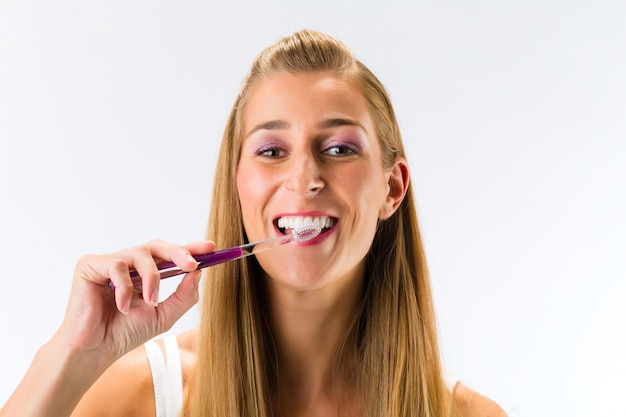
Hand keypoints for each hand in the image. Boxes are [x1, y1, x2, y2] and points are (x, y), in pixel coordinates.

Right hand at [56, 239, 214, 364]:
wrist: (95, 350)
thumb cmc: (124, 333)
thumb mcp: (164, 315)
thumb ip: (183, 295)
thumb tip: (198, 272)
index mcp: (144, 275)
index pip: (169, 256)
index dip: (190, 249)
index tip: (212, 248)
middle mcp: (127, 264)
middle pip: (157, 246)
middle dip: (178, 252)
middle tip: (192, 263)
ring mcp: (108, 262)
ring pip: (141, 253)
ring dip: (152, 279)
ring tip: (150, 302)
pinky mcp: (90, 265)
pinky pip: (117, 265)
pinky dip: (125, 288)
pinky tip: (122, 306)